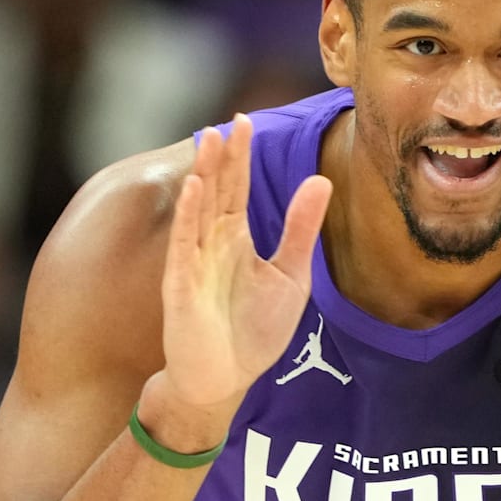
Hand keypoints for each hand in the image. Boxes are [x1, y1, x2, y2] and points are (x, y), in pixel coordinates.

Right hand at [145, 115, 331, 434]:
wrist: (226, 378)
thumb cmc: (254, 330)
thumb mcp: (289, 275)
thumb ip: (300, 228)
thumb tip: (320, 180)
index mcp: (235, 238)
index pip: (236, 187)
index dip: (241, 156)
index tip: (245, 122)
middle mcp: (211, 243)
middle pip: (216, 190)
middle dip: (222, 157)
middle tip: (229, 122)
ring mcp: (193, 261)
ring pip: (198, 208)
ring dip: (203, 174)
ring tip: (209, 140)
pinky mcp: (180, 285)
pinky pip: (183, 244)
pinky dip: (187, 215)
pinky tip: (193, 188)